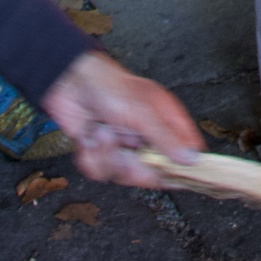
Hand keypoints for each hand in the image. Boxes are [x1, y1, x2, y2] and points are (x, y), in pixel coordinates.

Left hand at [42, 50, 205, 186]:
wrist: (67, 82)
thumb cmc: (108, 86)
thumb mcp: (141, 112)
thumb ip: (166, 138)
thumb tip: (193, 158)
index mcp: (166, 120)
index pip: (187, 150)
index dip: (186, 167)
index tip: (178, 178)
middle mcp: (147, 135)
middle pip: (155, 171)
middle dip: (135, 167)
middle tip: (126, 153)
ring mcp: (125, 145)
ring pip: (124, 174)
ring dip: (107, 157)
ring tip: (101, 134)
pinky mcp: (102, 152)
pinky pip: (101, 171)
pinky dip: (91, 157)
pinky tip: (88, 138)